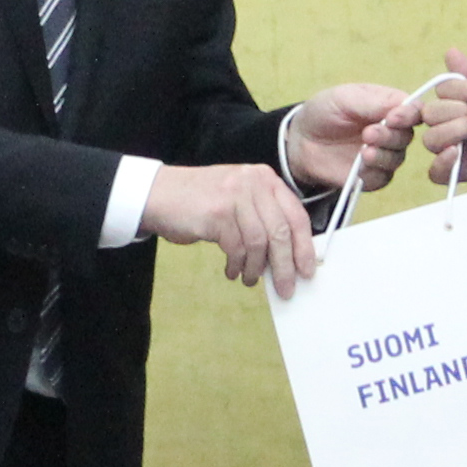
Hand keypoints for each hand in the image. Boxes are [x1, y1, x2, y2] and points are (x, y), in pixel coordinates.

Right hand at [143, 163, 318, 296]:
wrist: (159, 194)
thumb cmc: (201, 201)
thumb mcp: (239, 197)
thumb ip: (263, 216)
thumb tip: (288, 255)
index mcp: (265, 178)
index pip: (296, 215)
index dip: (304, 246)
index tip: (307, 270)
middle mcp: (254, 183)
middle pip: (281, 232)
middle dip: (285, 266)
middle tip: (285, 288)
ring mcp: (235, 196)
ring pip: (259, 243)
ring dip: (256, 268)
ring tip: (249, 278)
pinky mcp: (218, 213)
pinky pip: (237, 248)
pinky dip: (236, 265)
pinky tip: (231, 270)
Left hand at [287, 83, 422, 193]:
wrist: (301, 141)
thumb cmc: (324, 112)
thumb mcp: (344, 97)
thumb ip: (372, 101)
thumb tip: (402, 105)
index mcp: (389, 106)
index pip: (413, 110)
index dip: (409, 114)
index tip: (394, 117)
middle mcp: (392, 131)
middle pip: (407, 136)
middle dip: (390, 136)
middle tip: (368, 134)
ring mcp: (383, 155)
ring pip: (397, 158)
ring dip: (382, 155)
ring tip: (363, 151)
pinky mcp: (373, 176)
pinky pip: (382, 178)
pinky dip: (373, 172)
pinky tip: (360, 165)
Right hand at [420, 48, 466, 183]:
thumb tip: (451, 52)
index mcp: (458, 100)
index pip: (444, 89)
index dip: (465, 88)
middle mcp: (448, 122)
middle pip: (431, 113)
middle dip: (456, 110)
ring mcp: (450, 148)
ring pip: (431, 139)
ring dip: (453, 130)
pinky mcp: (455, 173)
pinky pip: (435, 172)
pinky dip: (443, 163)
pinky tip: (456, 154)